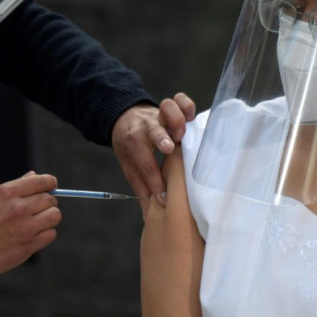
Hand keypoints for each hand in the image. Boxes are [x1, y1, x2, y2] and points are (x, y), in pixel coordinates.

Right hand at [0, 172, 60, 278]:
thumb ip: (14, 187)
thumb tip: (33, 176)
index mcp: (8, 192)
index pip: (41, 181)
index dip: (50, 183)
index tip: (51, 186)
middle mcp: (18, 208)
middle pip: (50, 199)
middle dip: (47, 202)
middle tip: (39, 208)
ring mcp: (25, 228)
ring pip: (54, 216)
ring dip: (49, 217)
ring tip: (38, 221)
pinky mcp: (28, 246)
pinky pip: (50, 234)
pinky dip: (46, 233)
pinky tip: (34, 234)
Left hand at [111, 92, 195, 216]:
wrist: (125, 119)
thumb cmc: (130, 147)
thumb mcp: (130, 167)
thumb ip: (142, 189)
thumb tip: (149, 217)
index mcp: (134, 144)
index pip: (144, 163)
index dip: (154, 181)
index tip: (163, 197)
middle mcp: (147, 128)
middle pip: (154, 130)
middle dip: (161, 138)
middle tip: (169, 148)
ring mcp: (160, 116)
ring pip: (167, 108)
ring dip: (176, 119)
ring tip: (182, 134)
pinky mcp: (172, 108)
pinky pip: (180, 99)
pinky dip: (187, 105)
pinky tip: (192, 117)